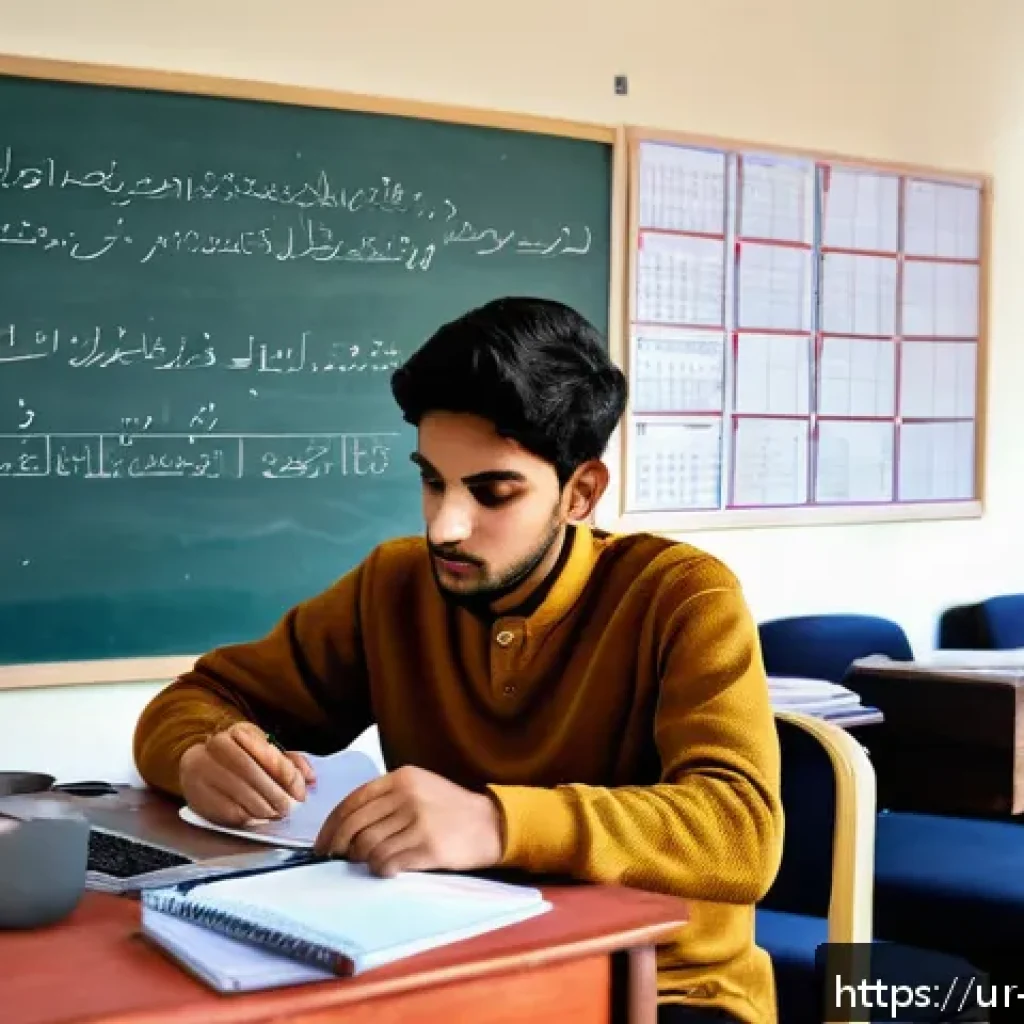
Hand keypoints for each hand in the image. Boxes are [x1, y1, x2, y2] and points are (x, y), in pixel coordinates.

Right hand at [179, 722, 315, 826]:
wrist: (199, 763)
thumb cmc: (240, 757)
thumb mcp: (264, 750)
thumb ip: (288, 762)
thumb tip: (310, 778)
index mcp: (238, 731)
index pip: (267, 753)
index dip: (287, 775)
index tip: (301, 793)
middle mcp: (216, 746)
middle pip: (252, 774)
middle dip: (275, 795)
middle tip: (288, 809)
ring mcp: (202, 770)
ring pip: (239, 794)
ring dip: (263, 809)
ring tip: (275, 814)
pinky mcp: (196, 795)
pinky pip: (227, 811)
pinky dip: (247, 818)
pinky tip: (257, 818)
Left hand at [313, 765, 501, 877]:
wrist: (490, 824)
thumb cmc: (449, 809)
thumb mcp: (419, 788)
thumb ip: (386, 799)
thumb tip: (345, 827)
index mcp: (402, 778)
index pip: (353, 801)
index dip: (331, 825)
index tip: (322, 843)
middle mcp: (407, 796)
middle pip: (355, 825)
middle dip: (339, 846)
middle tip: (336, 858)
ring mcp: (418, 821)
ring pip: (368, 846)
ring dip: (362, 859)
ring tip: (371, 861)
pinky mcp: (427, 847)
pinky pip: (387, 862)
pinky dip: (380, 869)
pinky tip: (388, 869)